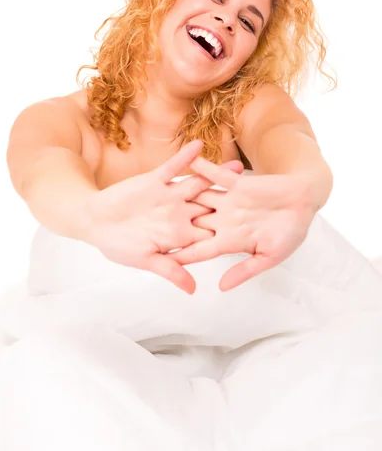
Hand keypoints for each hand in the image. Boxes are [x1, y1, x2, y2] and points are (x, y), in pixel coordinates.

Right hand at [83, 140, 243, 293]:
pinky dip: (187, 157)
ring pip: (198, 183)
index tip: (256, 231)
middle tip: (259, 194)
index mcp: (180, 235)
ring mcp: (169, 195)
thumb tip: (193, 290)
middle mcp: (179, 213)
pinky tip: (200, 145)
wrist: (95, 221)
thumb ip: (169, 270)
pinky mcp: (156, 180)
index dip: (232, 232)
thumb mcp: (144, 260)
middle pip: (212, 205)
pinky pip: (175, 166)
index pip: (210, 234)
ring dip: (216, 173)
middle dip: (233, 200)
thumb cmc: (117, 245)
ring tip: (238, 165)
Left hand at [169, 156, 315, 290]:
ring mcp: (229, 201)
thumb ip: (245, 270)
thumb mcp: (270, 257)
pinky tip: (184, 161)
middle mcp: (224, 221)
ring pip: (198, 198)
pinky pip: (214, 175)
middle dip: (170, 225)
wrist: (305, 202)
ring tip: (155, 193)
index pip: (199, 250)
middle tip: (145, 227)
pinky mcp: (236, 183)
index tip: (159, 260)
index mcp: (230, 241)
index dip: (180, 254)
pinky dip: (201, 168)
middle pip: (192, 224)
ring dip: (179, 196)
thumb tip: (222, 288)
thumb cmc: (292, 232)